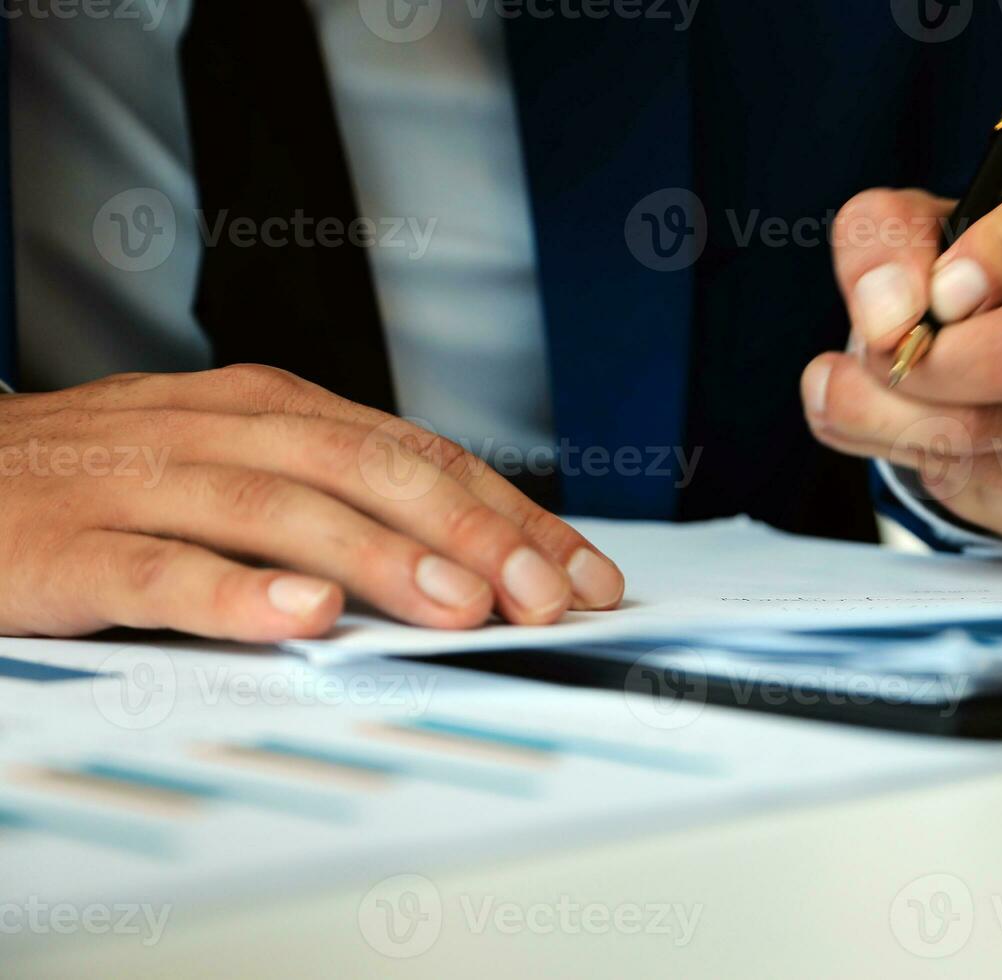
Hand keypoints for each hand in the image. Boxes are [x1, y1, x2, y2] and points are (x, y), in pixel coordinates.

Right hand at [0, 366, 623, 640]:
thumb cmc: (113, 479)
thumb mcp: (239, 467)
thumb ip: (340, 502)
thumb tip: (471, 557)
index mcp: (276, 411)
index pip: (421, 456)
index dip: (511, 514)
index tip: (581, 573)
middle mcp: (224, 431)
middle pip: (371, 471)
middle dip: (472, 534)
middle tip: (546, 594)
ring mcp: (146, 481)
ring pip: (283, 511)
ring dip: (381, 558)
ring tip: (458, 604)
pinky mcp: (69, 544)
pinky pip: (161, 566)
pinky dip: (236, 592)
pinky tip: (301, 615)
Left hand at [803, 141, 1001, 540]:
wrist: (987, 366)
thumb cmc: (956, 268)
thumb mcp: (905, 225)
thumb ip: (882, 239)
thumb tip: (889, 315)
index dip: (996, 253)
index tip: (940, 292)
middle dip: (915, 362)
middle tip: (876, 352)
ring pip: (984, 425)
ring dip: (888, 413)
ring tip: (858, 387)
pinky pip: (978, 470)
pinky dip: (906, 450)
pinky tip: (904, 422)